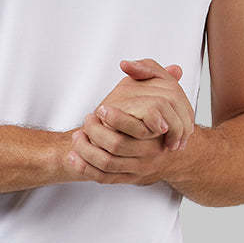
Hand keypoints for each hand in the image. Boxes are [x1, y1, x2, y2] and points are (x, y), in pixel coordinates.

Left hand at [64, 58, 195, 185]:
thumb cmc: (162, 109)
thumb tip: (126, 64)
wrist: (171, 144)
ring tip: (76, 136)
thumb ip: (146, 70)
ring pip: (107, 164)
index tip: (100, 109)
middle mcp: (150, 153)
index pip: (134, 130)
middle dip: (95, 132)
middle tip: (86, 119)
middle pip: (117, 146)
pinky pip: (103, 178)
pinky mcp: (128, 179)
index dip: (115, 119)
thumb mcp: (162, 85)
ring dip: (87, 150)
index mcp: (158, 131)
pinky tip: (72, 156)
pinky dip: (85, 168)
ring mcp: (139, 168)